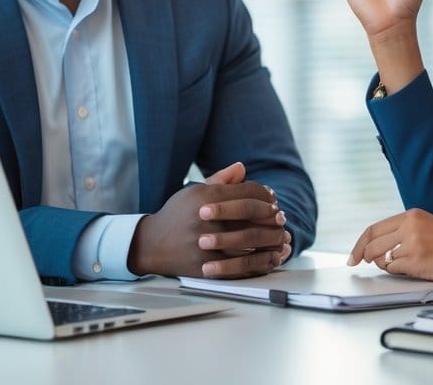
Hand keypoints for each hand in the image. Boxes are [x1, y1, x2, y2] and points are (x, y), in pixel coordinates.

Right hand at [127, 164, 288, 278]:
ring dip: (269, 237)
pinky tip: (268, 255)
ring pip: (249, 239)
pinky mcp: (206, 265)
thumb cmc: (177, 214)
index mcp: (204, 197)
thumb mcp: (194, 191)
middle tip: (280, 215)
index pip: (245, 191)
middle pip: (250, 213)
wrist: (152, 244)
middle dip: (270, 214)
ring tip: (279, 234)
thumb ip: (220, 179)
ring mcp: (206, 244)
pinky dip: (259, 259)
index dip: (263, 194)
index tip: (272, 197)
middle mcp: (205, 219)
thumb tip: (242, 167)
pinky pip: (240, 263)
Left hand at [346, 208, 432, 282]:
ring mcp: (413, 244)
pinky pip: (395, 270)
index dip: (359, 244)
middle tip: (363, 264)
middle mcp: (409, 227)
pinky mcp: (417, 261)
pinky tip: (416, 268)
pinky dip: (399, 272)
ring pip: (382, 259)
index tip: (354, 256)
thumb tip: (378, 249)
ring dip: (387, 266)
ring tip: (406, 264)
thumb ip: (404, 231)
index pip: (374, 229)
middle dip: (365, 257)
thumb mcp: (428, 226)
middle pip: (372, 244)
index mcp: (411, 215)